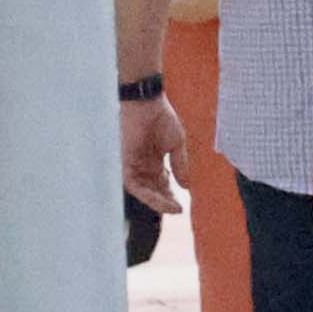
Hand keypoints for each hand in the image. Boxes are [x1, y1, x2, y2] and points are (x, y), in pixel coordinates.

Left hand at [119, 94, 185, 218]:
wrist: (147, 101)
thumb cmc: (161, 117)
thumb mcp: (176, 144)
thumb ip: (180, 165)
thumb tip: (186, 186)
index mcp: (154, 161)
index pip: (161, 184)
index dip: (171, 196)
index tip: (183, 206)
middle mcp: (143, 165)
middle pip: (152, 191)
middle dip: (165, 202)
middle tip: (177, 209)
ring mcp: (133, 164)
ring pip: (143, 191)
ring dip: (157, 201)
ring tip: (172, 208)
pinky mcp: (125, 162)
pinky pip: (133, 185)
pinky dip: (147, 194)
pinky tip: (160, 199)